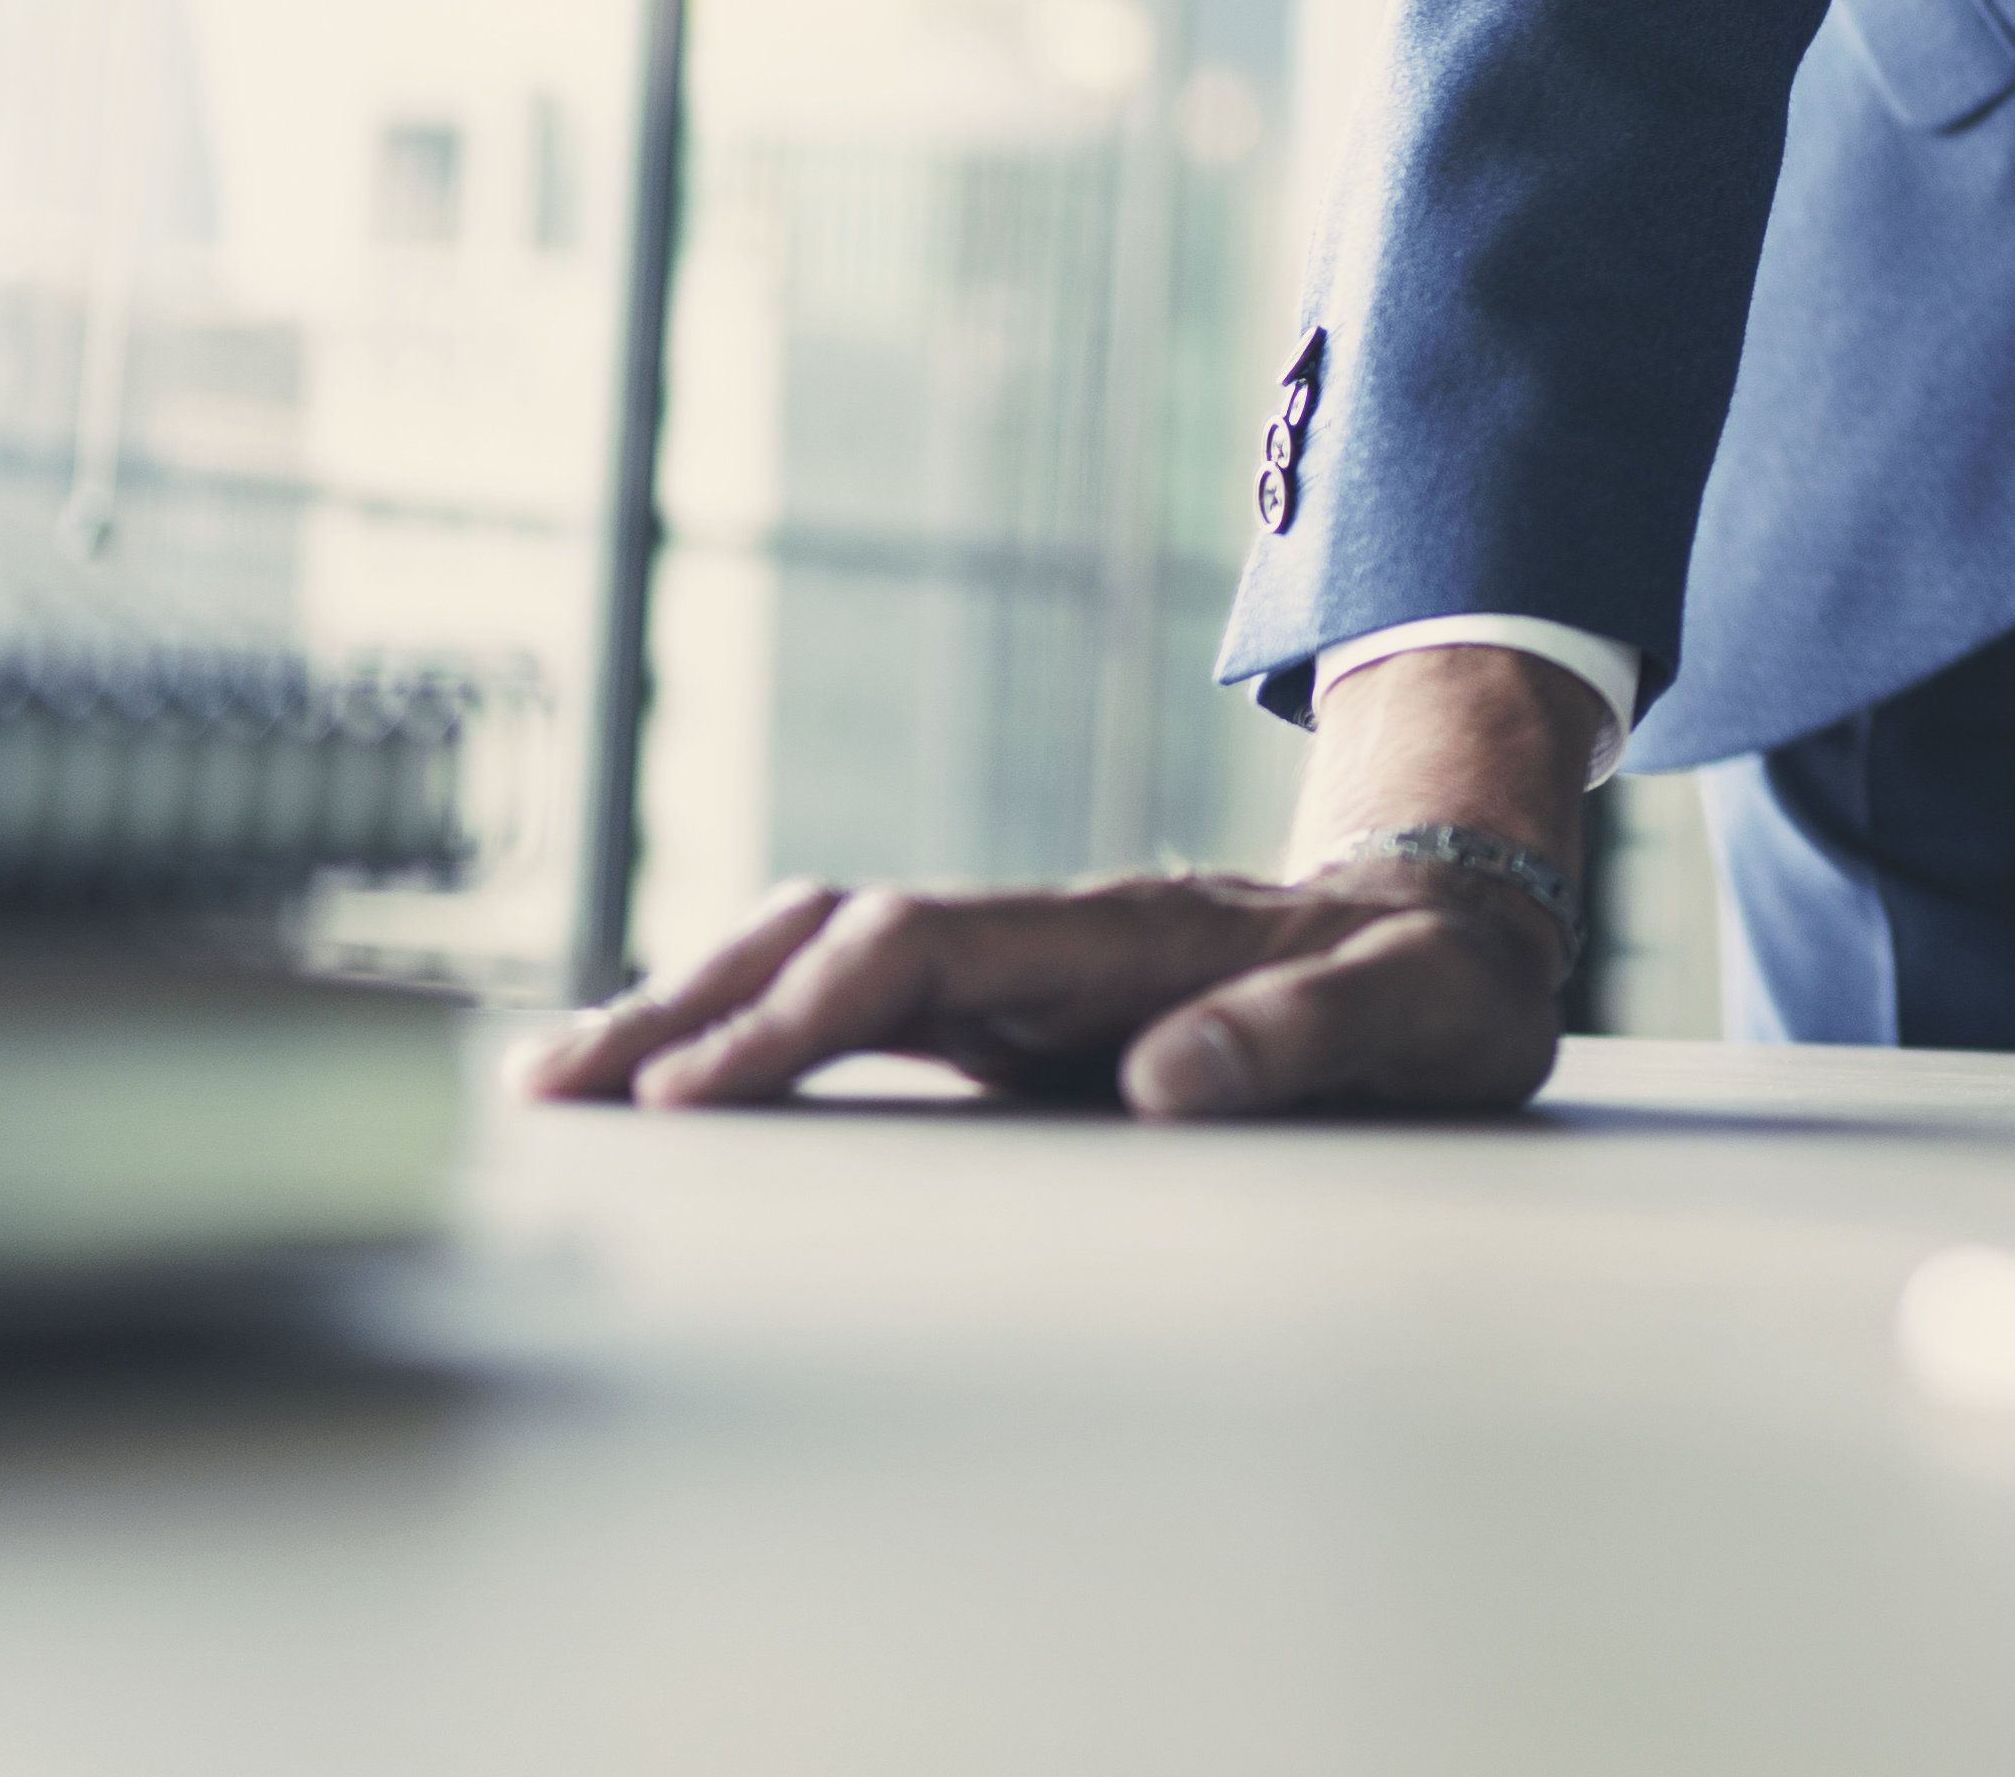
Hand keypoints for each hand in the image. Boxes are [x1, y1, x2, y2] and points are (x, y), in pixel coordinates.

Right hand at [513, 640, 1610, 1118]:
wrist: (1459, 918)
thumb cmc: (1440, 981)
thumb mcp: (1416, 1012)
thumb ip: (1306, 1040)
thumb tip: (1166, 1081)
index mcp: (1126, 930)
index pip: (922, 949)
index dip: (802, 1013)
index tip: (696, 1097)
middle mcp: (1048, 932)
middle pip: (832, 936)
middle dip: (690, 1003)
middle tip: (554, 1092)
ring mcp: (1023, 965)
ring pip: (822, 958)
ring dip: (695, 1008)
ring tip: (561, 1084)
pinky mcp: (1017, 1008)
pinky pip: (860, 1004)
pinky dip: (754, 1030)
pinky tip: (675, 1086)